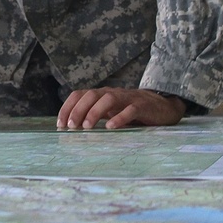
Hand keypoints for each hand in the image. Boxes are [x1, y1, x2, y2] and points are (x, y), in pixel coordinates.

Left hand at [57, 87, 186, 129]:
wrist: (161, 107)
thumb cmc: (131, 112)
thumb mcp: (109, 112)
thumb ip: (94, 116)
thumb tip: (72, 128)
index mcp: (101, 94)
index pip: (79, 95)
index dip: (68, 107)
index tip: (61, 124)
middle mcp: (112, 93)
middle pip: (91, 95)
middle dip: (78, 110)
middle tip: (71, 127)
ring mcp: (128, 98)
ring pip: (108, 99)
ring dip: (95, 112)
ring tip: (87, 127)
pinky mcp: (142, 106)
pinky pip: (130, 110)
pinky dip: (119, 118)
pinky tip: (111, 127)